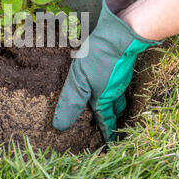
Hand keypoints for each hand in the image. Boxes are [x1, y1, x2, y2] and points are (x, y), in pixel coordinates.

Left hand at [54, 0, 162, 141]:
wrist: (119, 35)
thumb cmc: (97, 59)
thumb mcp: (79, 81)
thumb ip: (71, 103)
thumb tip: (59, 127)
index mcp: (103, 98)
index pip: (105, 121)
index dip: (106, 133)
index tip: (109, 144)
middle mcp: (113, 90)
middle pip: (113, 110)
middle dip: (111, 119)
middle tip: (108, 125)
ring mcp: (118, 77)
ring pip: (115, 95)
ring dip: (111, 104)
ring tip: (104, 106)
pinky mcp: (118, 65)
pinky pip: (114, 82)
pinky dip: (109, 87)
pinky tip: (102, 81)